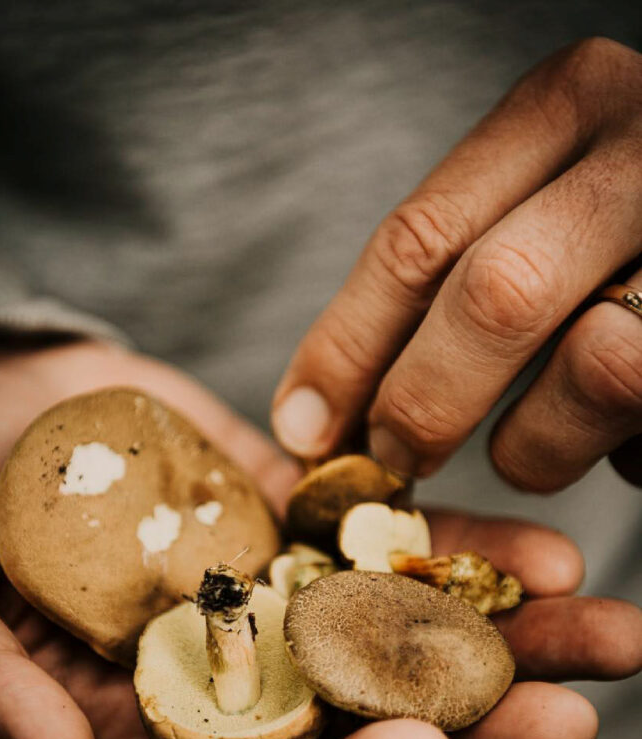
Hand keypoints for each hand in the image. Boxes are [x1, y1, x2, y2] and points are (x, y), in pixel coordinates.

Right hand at [0, 339, 638, 738]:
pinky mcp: (298, 516)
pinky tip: (538, 551)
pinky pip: (388, 539)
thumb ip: (6, 701)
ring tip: (602, 629)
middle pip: (365, 723)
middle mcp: (238, 672)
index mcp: (160, 725)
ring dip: (505, 640)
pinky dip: (459, 548)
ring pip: (403, 635)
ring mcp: (278, 592)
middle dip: (470, 729)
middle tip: (570, 719)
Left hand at [271, 37, 641, 489]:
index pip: (420, 238)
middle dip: (425, 403)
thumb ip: (451, 270)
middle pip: (494, 296)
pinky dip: (622, 452)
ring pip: (597, 366)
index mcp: (567, 105)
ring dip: (540, 443)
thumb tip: (318, 414)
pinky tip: (625, 430)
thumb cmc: (622, 231)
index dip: (345, 349)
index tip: (302, 425)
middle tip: (396, 460)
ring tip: (545, 443)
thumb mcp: (537, 204)